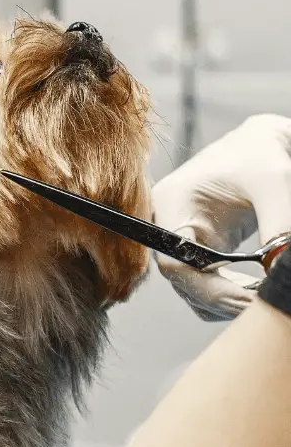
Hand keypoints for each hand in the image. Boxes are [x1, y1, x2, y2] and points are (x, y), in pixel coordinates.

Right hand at [153, 115, 290, 319]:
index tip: (250, 299)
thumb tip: (278, 272)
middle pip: (183, 283)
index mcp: (171, 205)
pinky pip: (206, 287)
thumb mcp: (276, 182)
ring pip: (193, 292)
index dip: (210, 289)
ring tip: (262, 295)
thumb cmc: (263, 153)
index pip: (175, 263)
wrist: (260, 143)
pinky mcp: (198, 251)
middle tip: (262, 303)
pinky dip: (229, 296)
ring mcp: (181, 243)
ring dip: (226, 302)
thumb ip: (279, 225)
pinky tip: (255, 290)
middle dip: (223, 299)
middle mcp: (167, 227)